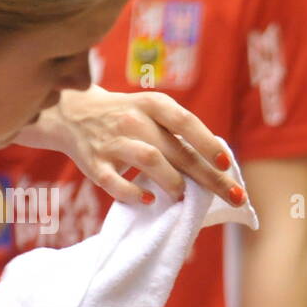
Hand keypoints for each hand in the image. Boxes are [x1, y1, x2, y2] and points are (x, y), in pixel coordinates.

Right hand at [14, 85, 244, 207]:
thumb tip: (219, 168)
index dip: (207, 143)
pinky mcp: (94, 163)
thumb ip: (180, 135)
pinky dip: (134, 193)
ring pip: (149, 160)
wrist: (73, 113)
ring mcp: (113, 141)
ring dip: (172, 182)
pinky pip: (114, 181)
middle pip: (176, 150)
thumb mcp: (152, 113)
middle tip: (233, 197)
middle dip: (208, 176)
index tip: (227, 164)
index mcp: (153, 105)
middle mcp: (134, 120)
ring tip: (184, 195)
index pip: (185, 122)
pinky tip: (149, 200)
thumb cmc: (128, 118)